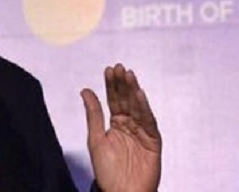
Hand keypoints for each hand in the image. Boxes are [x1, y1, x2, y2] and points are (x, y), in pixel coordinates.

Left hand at [81, 64, 161, 191]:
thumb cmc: (107, 171)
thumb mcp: (96, 139)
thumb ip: (93, 114)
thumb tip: (85, 90)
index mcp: (116, 124)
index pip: (114, 100)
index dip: (111, 85)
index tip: (109, 69)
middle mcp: (130, 125)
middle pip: (126, 100)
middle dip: (123, 84)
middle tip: (119, 68)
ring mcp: (142, 132)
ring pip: (138, 108)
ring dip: (134, 91)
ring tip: (129, 75)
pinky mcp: (153, 142)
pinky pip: (149, 122)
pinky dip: (144, 108)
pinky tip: (139, 94)